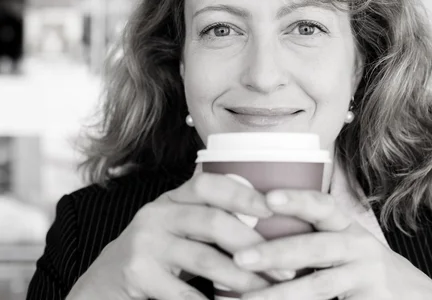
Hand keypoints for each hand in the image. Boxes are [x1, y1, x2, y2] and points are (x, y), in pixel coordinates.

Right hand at [67, 172, 290, 299]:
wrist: (104, 283)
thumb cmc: (159, 254)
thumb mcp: (180, 227)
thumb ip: (212, 216)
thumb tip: (270, 210)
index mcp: (174, 199)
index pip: (210, 184)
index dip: (243, 194)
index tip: (275, 209)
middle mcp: (157, 214)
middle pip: (213, 221)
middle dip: (253, 245)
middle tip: (285, 268)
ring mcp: (144, 243)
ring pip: (203, 259)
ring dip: (241, 279)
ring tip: (267, 291)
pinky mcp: (137, 274)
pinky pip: (183, 293)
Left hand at [231, 190, 431, 299]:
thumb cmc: (369, 273)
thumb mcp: (348, 249)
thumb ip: (316, 240)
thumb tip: (257, 240)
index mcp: (347, 229)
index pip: (322, 207)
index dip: (297, 199)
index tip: (268, 197)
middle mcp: (359, 248)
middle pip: (314, 247)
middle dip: (275, 252)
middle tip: (240, 257)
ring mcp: (366, 277)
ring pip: (317, 286)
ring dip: (278, 294)